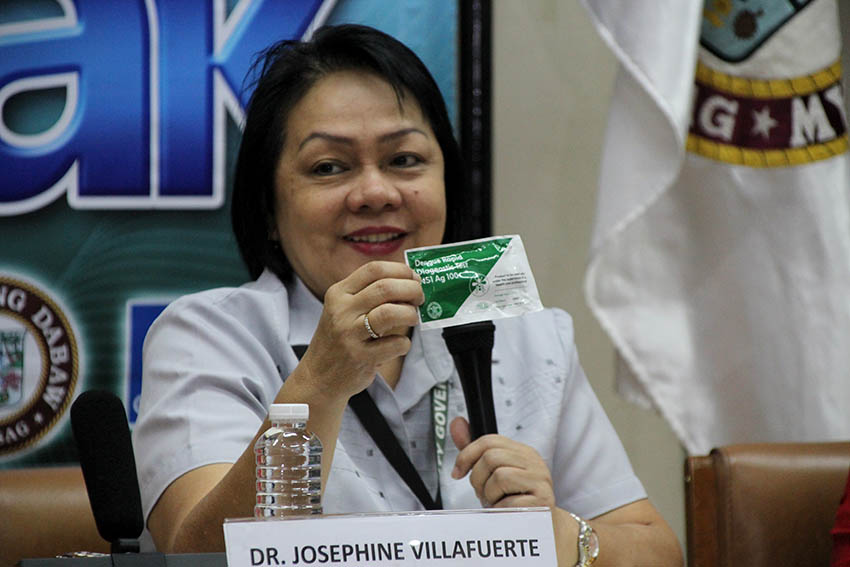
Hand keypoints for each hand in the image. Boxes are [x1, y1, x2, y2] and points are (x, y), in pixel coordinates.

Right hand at [299, 261, 422, 400]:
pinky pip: (395, 343)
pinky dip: (405, 343)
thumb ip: (370, 294)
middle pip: (386, 288)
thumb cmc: (340, 339)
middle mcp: (342, 311)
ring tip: (412, 319)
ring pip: (390, 313)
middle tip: (420, 298)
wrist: (319, 376)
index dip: (401, 271)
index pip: (374, 269)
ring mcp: (349, 335)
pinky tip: (399, 344)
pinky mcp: (360, 358)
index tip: (414, 278)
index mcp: (339, 293)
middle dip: (412, 290)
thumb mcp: (345, 310)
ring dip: (410, 314)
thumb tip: (411, 282)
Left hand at [450, 416, 555, 508]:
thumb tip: (456, 422)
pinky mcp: (543, 501)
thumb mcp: (491, 473)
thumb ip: (474, 450)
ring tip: (497, 503)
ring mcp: (540, 480)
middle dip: (478, 479)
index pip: (489, 441)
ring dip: (490, 496)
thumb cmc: (512, 500)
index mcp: (521, 452)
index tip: (457, 473)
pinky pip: (509, 502)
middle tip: (484, 493)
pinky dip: (500, 511)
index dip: (467, 455)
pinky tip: (506, 513)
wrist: (540, 528)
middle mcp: (533, 462)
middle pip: (491, 457)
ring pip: (499, 477)